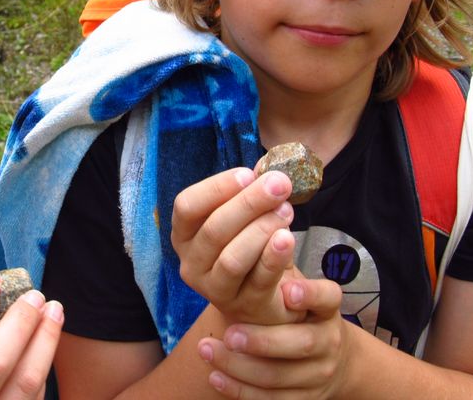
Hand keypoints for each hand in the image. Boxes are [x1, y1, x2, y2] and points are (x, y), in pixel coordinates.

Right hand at [171, 167, 302, 324]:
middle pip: (213, 230)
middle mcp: (191, 263)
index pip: (186, 206)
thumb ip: (251, 192)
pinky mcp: (244, 306)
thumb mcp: (243, 218)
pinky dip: (274, 257)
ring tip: (286, 211)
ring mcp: (214, 290)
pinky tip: (288, 237)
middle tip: (280, 185)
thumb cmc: (248, 248)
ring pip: (233, 258)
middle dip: (249, 203)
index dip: (216, 188)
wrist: (263, 299)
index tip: (248, 174)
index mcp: (184, 235)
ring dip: (262, 230)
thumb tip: (266, 167)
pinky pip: (258, 280)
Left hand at [198, 277, 347, 398]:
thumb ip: (274, 264)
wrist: (328, 358)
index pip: (328, 297)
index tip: (287, 290)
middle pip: (301, 343)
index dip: (310, 294)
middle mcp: (328, 340)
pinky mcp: (303, 399)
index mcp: (327, 308)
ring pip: (279, 376)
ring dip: (239, 366)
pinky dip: (240, 390)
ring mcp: (318, 373)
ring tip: (206, 350)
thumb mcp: (295, 286)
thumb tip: (249, 224)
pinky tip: (215, 377)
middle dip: (262, 340)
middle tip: (229, 332)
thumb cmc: (298, 311)